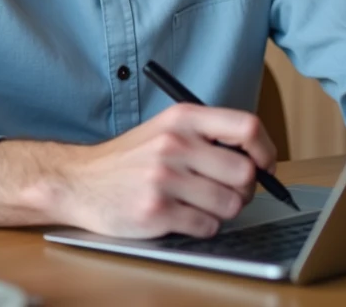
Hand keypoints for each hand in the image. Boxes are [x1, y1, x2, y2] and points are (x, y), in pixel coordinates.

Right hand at [59, 103, 276, 238]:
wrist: (79, 181)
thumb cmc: (130, 159)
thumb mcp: (166, 129)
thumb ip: (208, 136)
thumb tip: (258, 159)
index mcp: (182, 119)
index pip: (246, 127)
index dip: (266, 150)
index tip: (266, 166)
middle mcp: (174, 144)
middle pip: (245, 173)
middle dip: (244, 189)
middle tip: (228, 191)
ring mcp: (164, 179)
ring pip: (231, 204)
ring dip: (222, 211)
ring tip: (199, 204)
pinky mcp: (156, 211)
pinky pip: (207, 226)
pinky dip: (202, 226)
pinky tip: (182, 216)